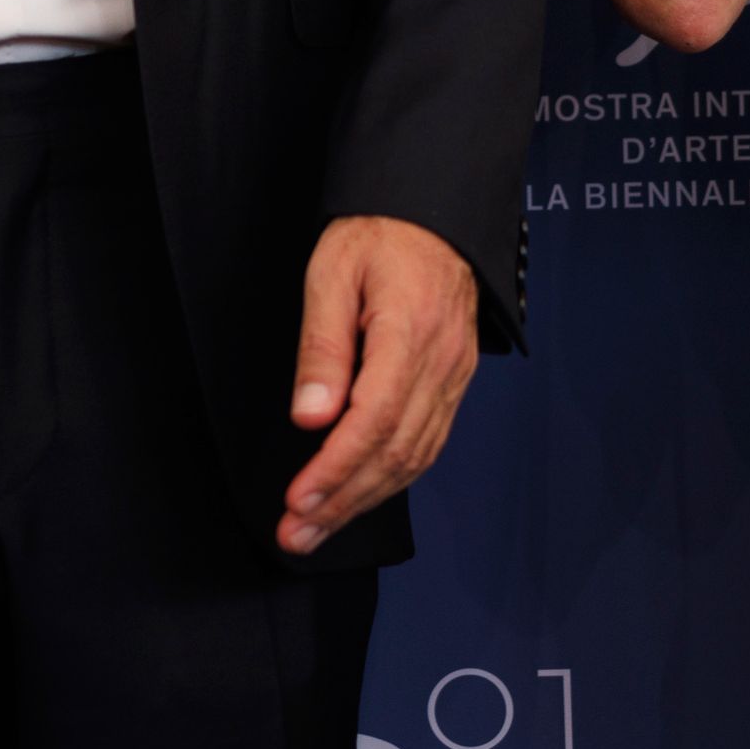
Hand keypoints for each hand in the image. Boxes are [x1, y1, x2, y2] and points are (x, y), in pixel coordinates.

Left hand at [281, 216, 479, 554]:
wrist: (433, 212)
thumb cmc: (378, 235)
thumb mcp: (331, 274)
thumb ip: (321, 348)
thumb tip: (311, 418)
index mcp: (409, 334)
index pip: (373, 422)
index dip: (335, 471)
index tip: (298, 502)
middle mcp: (441, 364)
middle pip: (395, 453)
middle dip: (343, 502)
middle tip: (295, 535)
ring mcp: (454, 376)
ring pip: (414, 457)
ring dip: (364, 500)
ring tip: (317, 528)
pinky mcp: (454, 382)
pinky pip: (428, 443)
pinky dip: (392, 478)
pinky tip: (360, 495)